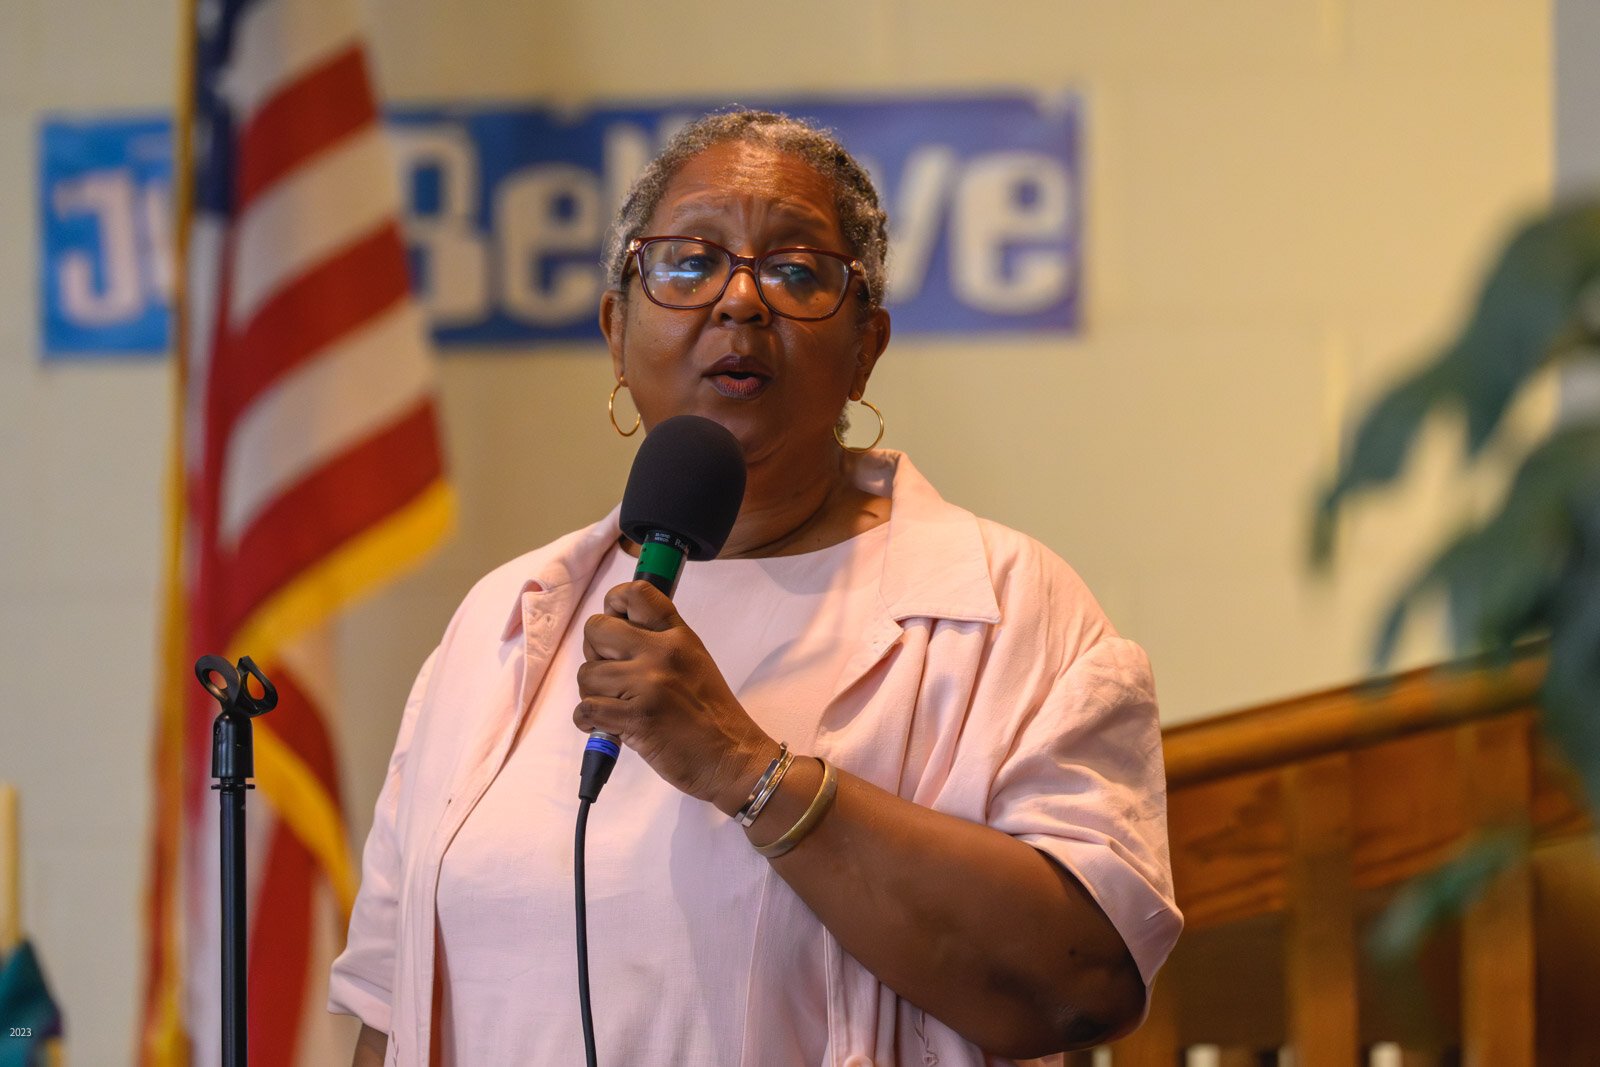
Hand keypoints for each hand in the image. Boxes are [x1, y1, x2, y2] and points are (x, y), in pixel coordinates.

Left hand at [575, 580, 775, 813]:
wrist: (731, 756)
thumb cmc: (712, 712)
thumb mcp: (694, 660)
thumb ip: (660, 641)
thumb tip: (614, 633)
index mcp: (677, 635)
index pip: (635, 593)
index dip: (613, 604)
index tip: (614, 626)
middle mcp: (661, 653)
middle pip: (596, 629)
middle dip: (593, 652)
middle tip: (610, 674)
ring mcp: (648, 684)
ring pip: (586, 674)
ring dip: (592, 693)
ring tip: (613, 705)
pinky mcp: (636, 719)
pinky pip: (586, 709)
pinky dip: (587, 721)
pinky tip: (605, 725)